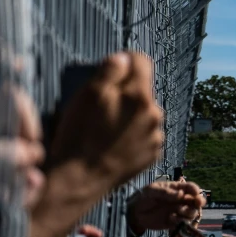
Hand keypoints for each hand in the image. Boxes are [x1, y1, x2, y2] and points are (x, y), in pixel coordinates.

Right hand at [48, 52, 162, 188]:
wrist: (81, 178)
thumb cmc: (80, 134)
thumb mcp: (88, 94)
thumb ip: (110, 70)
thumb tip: (124, 58)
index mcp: (140, 95)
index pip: (142, 62)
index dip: (125, 61)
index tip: (112, 70)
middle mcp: (154, 114)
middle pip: (143, 90)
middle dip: (127, 92)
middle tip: (103, 106)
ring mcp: (155, 136)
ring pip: (145, 114)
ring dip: (131, 114)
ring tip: (107, 128)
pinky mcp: (153, 154)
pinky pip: (146, 135)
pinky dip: (134, 134)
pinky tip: (115, 142)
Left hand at [127, 181, 206, 236]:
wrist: (136, 213)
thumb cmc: (144, 198)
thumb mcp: (152, 191)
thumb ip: (166, 192)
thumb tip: (180, 194)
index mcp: (177, 189)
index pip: (191, 188)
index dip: (196, 190)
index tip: (195, 193)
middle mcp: (181, 200)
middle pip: (196, 201)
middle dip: (199, 202)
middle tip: (197, 204)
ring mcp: (179, 211)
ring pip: (192, 213)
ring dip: (188, 213)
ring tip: (176, 212)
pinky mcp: (175, 222)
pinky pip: (185, 224)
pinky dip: (181, 222)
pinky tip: (171, 219)